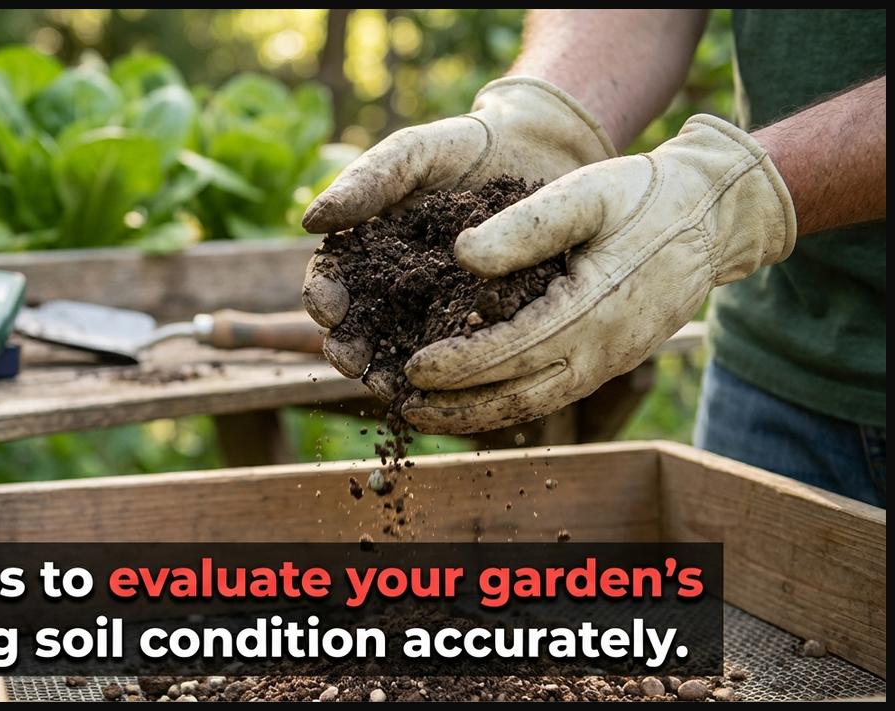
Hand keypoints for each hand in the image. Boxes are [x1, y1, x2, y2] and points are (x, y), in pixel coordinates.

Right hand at [301, 76, 615, 381]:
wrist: (540, 150)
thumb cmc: (464, 148)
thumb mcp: (412, 154)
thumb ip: (365, 182)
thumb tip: (309, 222)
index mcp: (366, 252)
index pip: (331, 283)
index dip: (322, 300)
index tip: (327, 309)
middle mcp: (394, 291)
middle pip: (359, 330)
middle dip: (350, 350)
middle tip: (354, 363)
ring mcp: (436, 313)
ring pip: (403, 354)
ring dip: (390, 375)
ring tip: (392, 387)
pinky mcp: (480, 327)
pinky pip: (459, 357)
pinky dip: (447, 377)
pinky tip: (446, 388)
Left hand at [400, 114, 796, 432]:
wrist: (713, 217)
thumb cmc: (644, 197)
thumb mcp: (586, 194)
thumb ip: (526, 225)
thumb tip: (462, 254)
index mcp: (593, 309)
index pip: (512, 351)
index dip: (459, 365)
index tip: (411, 370)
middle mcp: (601, 350)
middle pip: (517, 397)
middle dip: (456, 408)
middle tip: (402, 407)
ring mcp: (607, 363)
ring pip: (532, 406)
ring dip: (476, 416)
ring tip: (424, 416)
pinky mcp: (607, 363)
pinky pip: (549, 396)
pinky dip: (505, 406)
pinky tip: (469, 402)